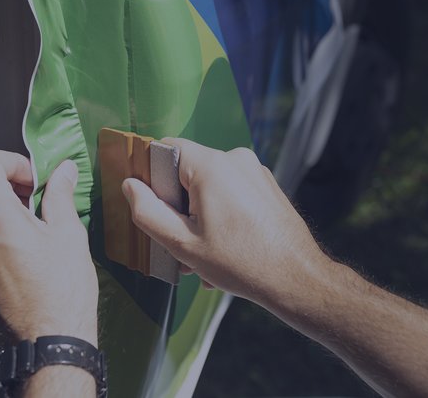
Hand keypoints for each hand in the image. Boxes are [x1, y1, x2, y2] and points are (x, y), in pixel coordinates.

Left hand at [0, 148, 97, 344]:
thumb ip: (59, 195)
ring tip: (31, 222)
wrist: (47, 340)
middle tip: (34, 196)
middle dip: (3, 180)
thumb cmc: (61, 291)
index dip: (8, 160)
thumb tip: (63, 172)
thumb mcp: (68, 234)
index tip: (32, 178)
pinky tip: (23, 247)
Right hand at [121, 139, 326, 305]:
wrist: (297, 278)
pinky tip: (224, 250)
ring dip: (199, 218)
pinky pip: (231, 193)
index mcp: (212, 166)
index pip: (165, 149)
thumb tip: (130, 186)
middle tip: (179, 245)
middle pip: (187, 172)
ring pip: (209, 186)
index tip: (152, 207)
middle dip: (178, 208)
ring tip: (204, 256)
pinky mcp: (266, 186)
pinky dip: (221, 217)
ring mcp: (255, 172)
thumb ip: (148, 212)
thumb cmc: (242, 263)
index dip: (151, 176)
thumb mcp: (182, 243)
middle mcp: (236, 159)